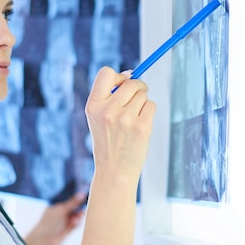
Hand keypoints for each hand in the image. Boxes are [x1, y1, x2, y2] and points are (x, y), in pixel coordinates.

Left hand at [23, 192, 86, 244]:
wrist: (44, 240)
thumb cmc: (49, 222)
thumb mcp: (62, 210)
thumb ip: (73, 203)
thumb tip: (82, 194)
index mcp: (55, 205)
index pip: (67, 199)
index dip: (75, 197)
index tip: (84, 194)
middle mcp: (59, 213)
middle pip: (72, 208)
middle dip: (78, 207)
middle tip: (85, 206)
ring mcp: (63, 221)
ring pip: (74, 216)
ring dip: (78, 216)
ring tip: (80, 215)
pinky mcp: (66, 229)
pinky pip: (74, 224)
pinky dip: (76, 223)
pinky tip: (76, 223)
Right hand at [85, 67, 155, 186]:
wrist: (113, 171)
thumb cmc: (108, 142)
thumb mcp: (98, 118)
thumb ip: (109, 97)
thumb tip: (131, 74)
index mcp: (93, 105)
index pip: (106, 73)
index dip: (118, 75)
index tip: (124, 83)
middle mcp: (107, 110)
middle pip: (130, 83)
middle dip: (137, 88)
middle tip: (137, 98)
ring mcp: (125, 119)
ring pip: (143, 95)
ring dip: (142, 104)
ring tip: (133, 121)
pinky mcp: (141, 127)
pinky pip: (151, 106)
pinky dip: (149, 113)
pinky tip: (140, 127)